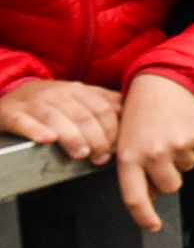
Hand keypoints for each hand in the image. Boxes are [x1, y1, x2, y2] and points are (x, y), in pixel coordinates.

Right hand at [0, 79, 120, 162]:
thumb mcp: (78, 96)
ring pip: (57, 119)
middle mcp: (57, 94)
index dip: (112, 130)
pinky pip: (24, 122)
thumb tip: (128, 112)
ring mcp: (34, 103)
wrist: (11, 95)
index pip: (102, 108)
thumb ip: (103, 101)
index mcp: (77, 90)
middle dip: (96, 139)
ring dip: (73, 138)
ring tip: (82, 154)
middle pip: (83, 116)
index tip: (115, 148)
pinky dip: (36, 131)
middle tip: (100, 157)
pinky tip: (48, 139)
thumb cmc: (51, 101)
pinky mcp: (12, 114)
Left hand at [115, 74, 193, 231]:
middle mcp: (153, 153)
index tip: (152, 227)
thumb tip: (152, 196)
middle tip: (163, 155)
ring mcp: (176, 145)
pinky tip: (181, 126)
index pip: (135, 196)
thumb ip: (136, 167)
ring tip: (170, 133)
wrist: (164, 81)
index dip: (144, 216)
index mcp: (129, 155)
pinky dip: (192, 142)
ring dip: (181, 157)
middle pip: (170, 186)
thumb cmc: (142, 110)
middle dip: (170, 176)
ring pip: (187, 167)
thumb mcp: (128, 139)